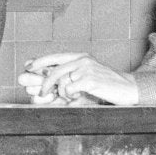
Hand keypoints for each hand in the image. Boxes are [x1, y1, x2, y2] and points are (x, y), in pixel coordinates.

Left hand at [19, 51, 137, 105]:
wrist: (128, 88)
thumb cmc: (105, 84)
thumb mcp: (88, 74)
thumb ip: (71, 73)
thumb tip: (49, 77)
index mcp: (81, 57)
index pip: (55, 56)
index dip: (39, 62)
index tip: (28, 67)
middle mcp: (83, 60)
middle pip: (54, 71)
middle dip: (44, 84)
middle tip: (41, 94)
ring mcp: (87, 69)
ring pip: (62, 82)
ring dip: (63, 93)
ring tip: (72, 97)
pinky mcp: (91, 80)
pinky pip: (70, 90)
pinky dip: (71, 96)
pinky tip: (79, 97)